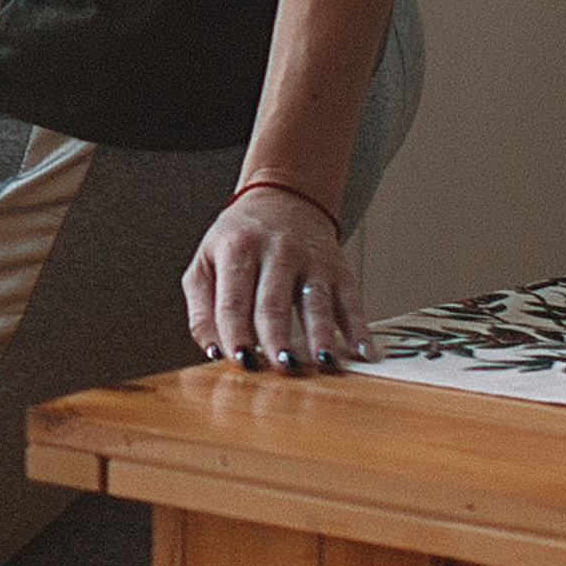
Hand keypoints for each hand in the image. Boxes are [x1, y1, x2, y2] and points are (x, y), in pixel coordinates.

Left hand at [183, 186, 369, 370]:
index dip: (235, 332)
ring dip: (321, 335)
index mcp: (237, 250)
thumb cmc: (239, 240)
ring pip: (316, 302)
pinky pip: (351, 302)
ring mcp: (311, 261)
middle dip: (277, 337)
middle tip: (280, 367)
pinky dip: (359, 329)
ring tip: (322, 363)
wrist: (283, 198)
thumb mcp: (207, 262)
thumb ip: (202, 308)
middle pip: (274, 303)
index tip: (238, 361)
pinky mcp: (339, 270)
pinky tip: (363, 353)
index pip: (233, 300)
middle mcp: (276, 253)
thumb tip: (213, 352)